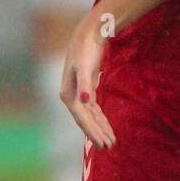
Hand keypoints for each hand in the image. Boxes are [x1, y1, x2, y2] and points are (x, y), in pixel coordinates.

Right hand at [60, 12, 116, 148]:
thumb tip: (85, 101)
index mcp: (68, 95)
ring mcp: (79, 94)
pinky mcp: (87, 89)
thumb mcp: (85, 66)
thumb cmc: (85, 50)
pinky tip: (106, 125)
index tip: (103, 143)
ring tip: (111, 140)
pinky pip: (94, 109)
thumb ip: (85, 84)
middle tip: (110, 145)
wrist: (88, 35)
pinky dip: (100, 117)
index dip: (92, 132)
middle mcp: (72, 97)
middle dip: (98, 133)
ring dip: (100, 127)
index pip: (82, 118)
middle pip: (86, 120)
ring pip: (91, 116)